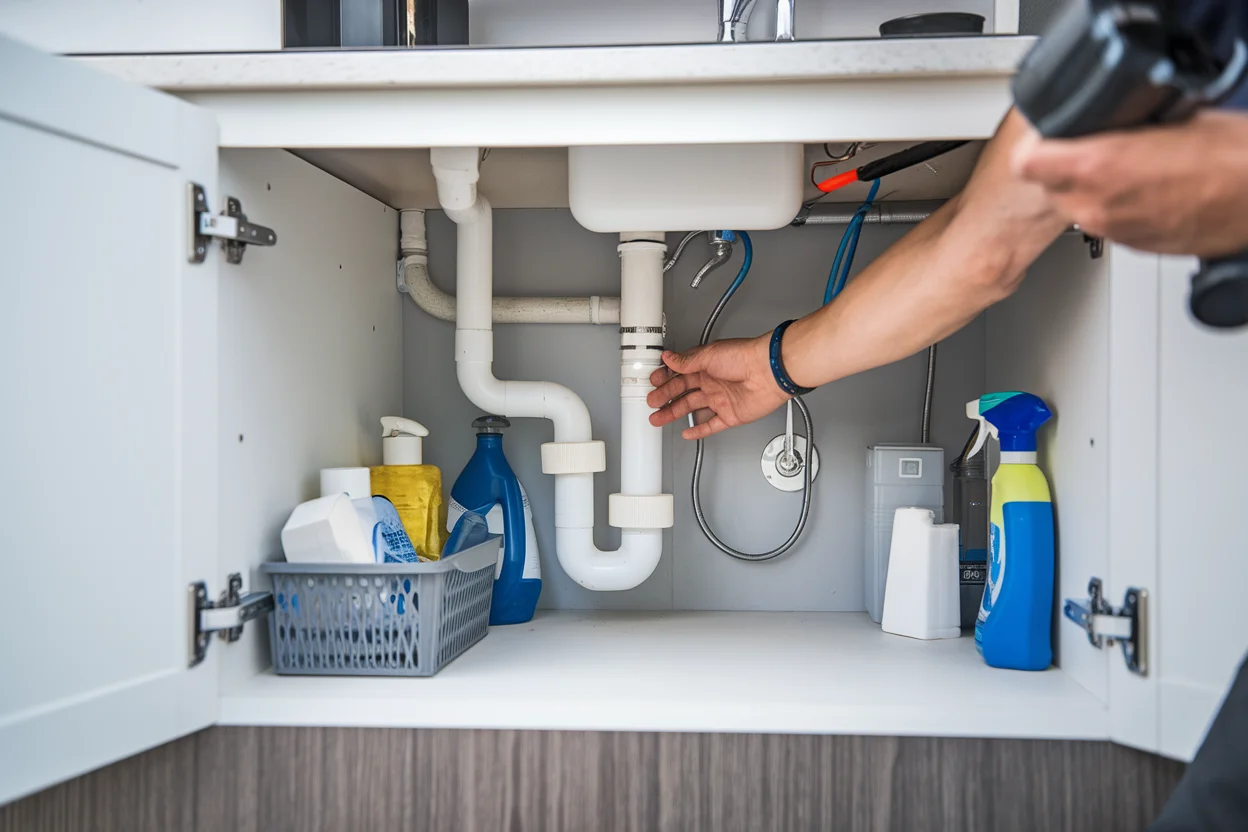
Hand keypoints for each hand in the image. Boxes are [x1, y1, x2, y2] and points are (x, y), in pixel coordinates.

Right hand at [647, 335, 790, 439]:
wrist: (769, 373)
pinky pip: (711, 425)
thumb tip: (668, 358)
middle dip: (665, 397)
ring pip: (692, 408)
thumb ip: (686, 361)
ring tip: (659, 418)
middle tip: (652, 403)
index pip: (680, 373)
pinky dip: (699, 429)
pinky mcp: (730, 415)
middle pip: (683, 392)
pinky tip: (688, 432)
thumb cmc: (744, 358)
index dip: (665, 378)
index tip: (653, 383)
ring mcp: (721, 399)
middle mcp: (713, 382)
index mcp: (706, 365)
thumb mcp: (709, 356)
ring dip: (675, 413)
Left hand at [1010, 110, 1247, 258]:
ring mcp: (1111, 228)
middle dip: (1064, 167)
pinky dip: (1113, 207)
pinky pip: (1103, 221)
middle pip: (1049, 184)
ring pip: (1074, 204)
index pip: (1026, 161)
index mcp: (1096, 166)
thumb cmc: (1229, 157)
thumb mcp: (1167, 116)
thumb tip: (1105, 117)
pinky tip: (1143, 191)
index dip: (1035, 147)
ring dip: (1088, 188)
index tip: (1043, 139)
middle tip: (1090, 149)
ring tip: (1124, 170)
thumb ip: (1121, 123)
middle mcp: (1096, 204)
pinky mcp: (1128, 245)